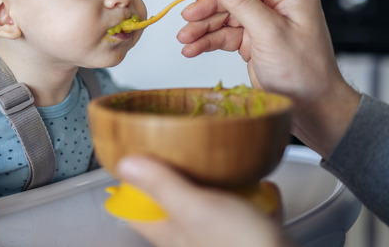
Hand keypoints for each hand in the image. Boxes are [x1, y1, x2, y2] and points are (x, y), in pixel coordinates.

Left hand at [117, 156, 292, 246]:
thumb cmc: (241, 246)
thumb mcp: (195, 208)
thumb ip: (161, 185)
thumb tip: (125, 164)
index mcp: (171, 231)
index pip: (136, 209)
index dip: (131, 184)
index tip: (135, 156)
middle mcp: (191, 236)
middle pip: (173, 203)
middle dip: (177, 176)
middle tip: (181, 151)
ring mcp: (219, 238)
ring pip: (209, 206)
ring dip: (217, 184)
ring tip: (224, 164)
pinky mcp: (247, 238)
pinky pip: (246, 212)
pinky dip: (254, 197)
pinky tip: (262, 187)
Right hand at [177, 0, 359, 156]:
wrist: (311, 107)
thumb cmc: (303, 71)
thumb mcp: (269, 33)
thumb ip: (242, 2)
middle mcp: (277, 3)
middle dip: (209, 5)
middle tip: (188, 17)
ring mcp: (264, 22)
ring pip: (226, 13)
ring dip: (203, 25)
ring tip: (185, 39)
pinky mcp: (253, 40)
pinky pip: (225, 33)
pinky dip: (208, 41)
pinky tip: (192, 49)